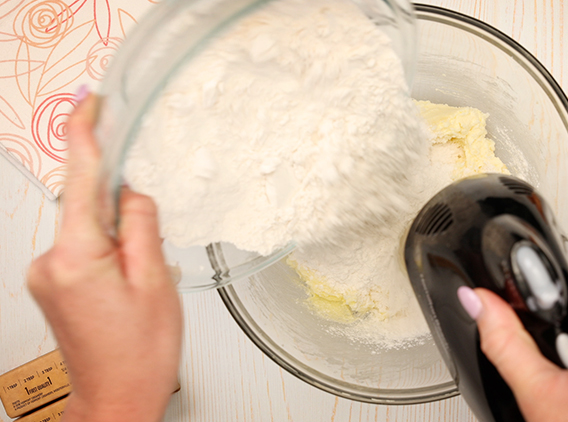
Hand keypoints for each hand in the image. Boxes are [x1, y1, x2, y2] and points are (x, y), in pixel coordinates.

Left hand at [27, 93, 182, 421]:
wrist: (116, 396)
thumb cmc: (139, 352)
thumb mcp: (155, 280)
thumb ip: (142, 224)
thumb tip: (132, 190)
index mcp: (77, 256)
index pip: (80, 177)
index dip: (85, 132)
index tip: (89, 101)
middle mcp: (50, 261)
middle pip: (87, 204)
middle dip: (123, 212)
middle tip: (149, 252)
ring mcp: (45, 273)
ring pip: (88, 227)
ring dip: (118, 238)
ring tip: (140, 280)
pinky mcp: (50, 283)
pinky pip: (82, 246)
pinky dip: (107, 250)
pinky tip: (126, 282)